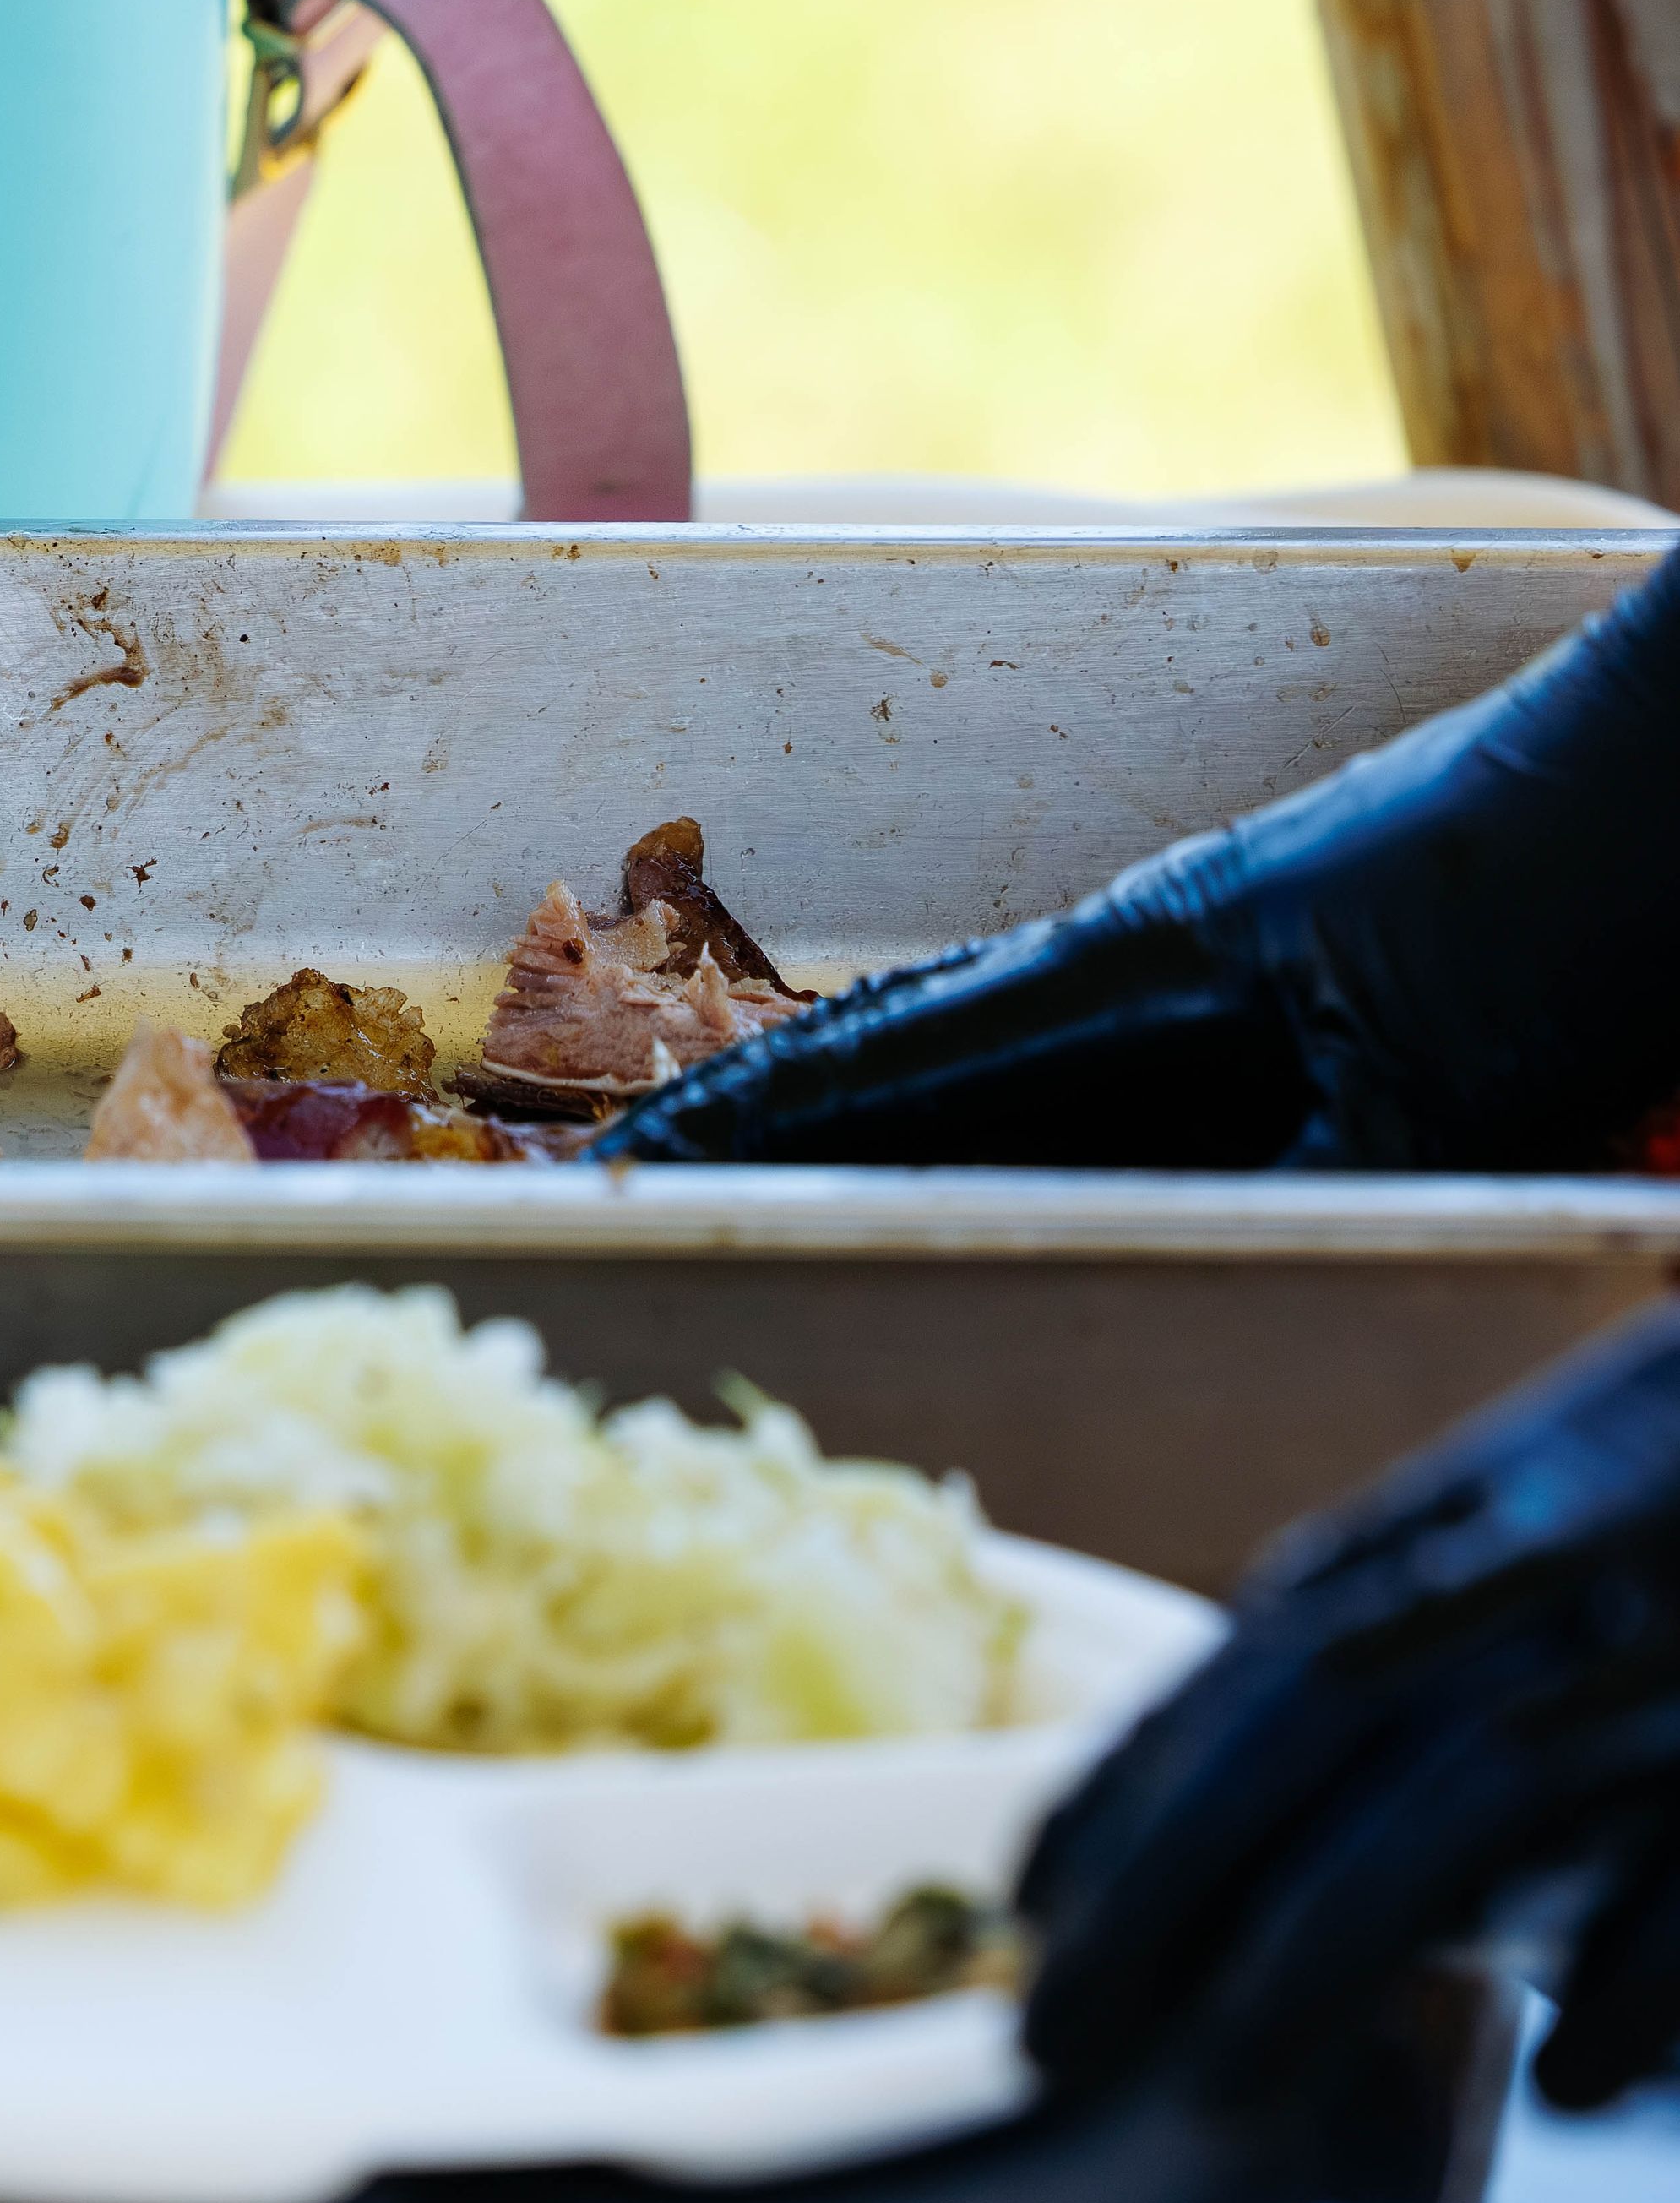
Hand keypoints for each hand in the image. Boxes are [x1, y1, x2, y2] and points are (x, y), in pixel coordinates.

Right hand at [604, 544, 1679, 1170]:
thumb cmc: (1572, 899)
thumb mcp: (1432, 1095)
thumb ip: (1283, 1208)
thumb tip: (1147, 1302)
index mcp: (1146, 956)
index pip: (897, 1054)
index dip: (758, 1113)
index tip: (631, 1156)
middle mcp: (1170, 953)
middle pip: (939, 1060)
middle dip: (797, 1128)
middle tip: (666, 1185)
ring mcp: (1251, 967)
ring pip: (1043, 1079)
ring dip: (926, 1141)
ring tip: (807, 1196)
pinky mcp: (1343, 994)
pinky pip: (1156, 1095)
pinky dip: (1070, 1147)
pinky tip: (1056, 1189)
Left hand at [1021, 1305, 1679, 2116]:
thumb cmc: (1675, 1501)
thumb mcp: (1537, 1516)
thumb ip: (1389, 1611)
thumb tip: (1210, 1750)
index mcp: (1486, 1517)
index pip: (1263, 1656)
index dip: (1132, 1784)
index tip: (1030, 1902)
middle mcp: (1560, 1573)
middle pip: (1323, 1717)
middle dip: (1167, 1882)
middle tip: (1060, 2027)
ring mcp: (1673, 1664)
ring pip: (1471, 1794)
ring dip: (1325, 1949)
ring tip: (1217, 2084)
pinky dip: (1626, 1995)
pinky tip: (1560, 2089)